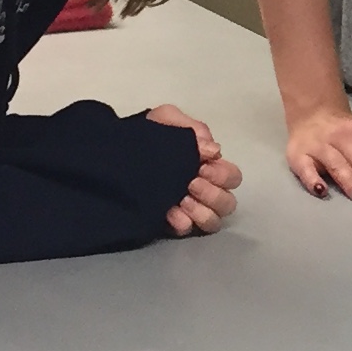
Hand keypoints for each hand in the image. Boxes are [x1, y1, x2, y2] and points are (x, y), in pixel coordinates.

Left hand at [148, 105, 242, 234]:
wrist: (118, 150)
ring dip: (201, 211)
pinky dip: (182, 222)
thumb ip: (194, 130)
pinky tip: (169, 212)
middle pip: (228, 203)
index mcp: (209, 167)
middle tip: (191, 184)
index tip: (202, 165)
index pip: (232, 177)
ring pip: (214, 222)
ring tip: (181, 200)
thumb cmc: (150, 134)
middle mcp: (205, 191)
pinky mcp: (172, 223)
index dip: (222, 175)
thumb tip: (214, 151)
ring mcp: (190, 209)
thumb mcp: (169, 120)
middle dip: (213, 194)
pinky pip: (187, 230)